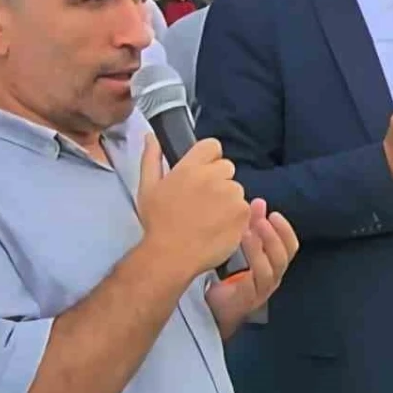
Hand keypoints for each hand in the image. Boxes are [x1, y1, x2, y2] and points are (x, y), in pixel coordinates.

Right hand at [137, 135, 249, 281]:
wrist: (172, 255)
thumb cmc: (158, 223)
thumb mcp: (147, 187)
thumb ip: (151, 158)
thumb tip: (152, 136)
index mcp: (190, 167)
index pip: (212, 146)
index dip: (210, 159)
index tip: (203, 174)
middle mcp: (213, 177)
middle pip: (227, 168)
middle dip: (219, 181)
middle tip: (204, 202)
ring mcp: (231, 195)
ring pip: (237, 190)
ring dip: (229, 200)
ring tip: (210, 218)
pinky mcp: (243, 214)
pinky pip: (245, 209)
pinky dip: (237, 218)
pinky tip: (220, 228)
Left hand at [205, 199, 299, 333]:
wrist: (214, 309)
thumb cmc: (229, 276)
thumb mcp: (242, 248)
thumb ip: (252, 227)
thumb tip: (258, 202)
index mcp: (274, 265)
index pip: (290, 247)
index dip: (284, 230)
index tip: (273, 213)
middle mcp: (272, 279)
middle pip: (282, 258)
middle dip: (273, 237)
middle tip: (261, 220)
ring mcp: (260, 292)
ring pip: (268, 271)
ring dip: (259, 250)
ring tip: (247, 233)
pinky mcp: (246, 302)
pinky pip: (250, 286)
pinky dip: (246, 268)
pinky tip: (235, 255)